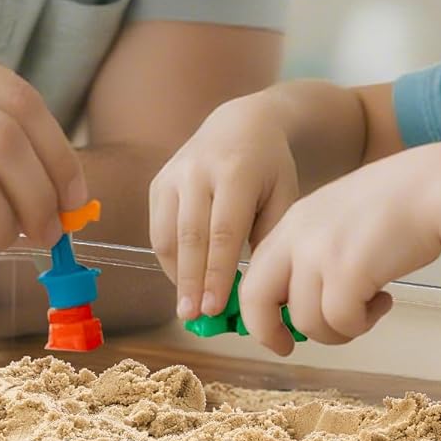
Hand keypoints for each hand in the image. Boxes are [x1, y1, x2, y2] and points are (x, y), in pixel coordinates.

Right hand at [149, 94, 299, 319]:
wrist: (241, 124)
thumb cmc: (269, 168)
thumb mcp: (283, 195)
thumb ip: (269, 238)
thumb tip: (256, 290)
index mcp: (236, 172)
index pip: (223, 232)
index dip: (216, 273)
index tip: (215, 308)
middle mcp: (198, 170)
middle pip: (191, 236)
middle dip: (191, 281)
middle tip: (193, 317)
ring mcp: (174, 175)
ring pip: (168, 234)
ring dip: (177, 275)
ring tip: (187, 307)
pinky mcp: (159, 182)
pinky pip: (158, 228)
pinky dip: (170, 258)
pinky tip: (184, 280)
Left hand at [237, 148, 440, 353]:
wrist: (434, 188)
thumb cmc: (399, 204)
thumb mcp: (340, 218)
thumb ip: (315, 252)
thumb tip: (302, 304)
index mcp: (293, 222)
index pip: (253, 274)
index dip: (258, 311)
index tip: (273, 332)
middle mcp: (297, 237)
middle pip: (255, 299)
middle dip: (267, 332)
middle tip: (287, 348)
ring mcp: (319, 254)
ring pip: (306, 322)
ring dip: (338, 328)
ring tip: (369, 308)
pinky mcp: (347, 273)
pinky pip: (342, 323)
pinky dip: (362, 323)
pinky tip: (384, 301)